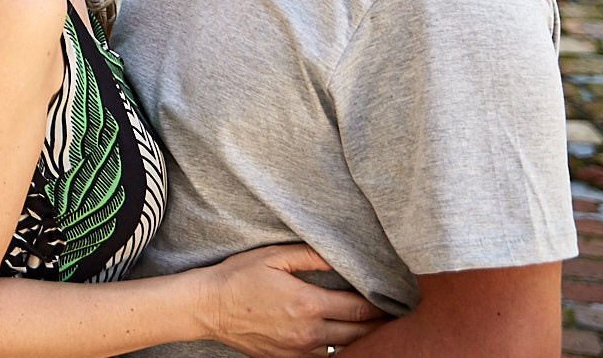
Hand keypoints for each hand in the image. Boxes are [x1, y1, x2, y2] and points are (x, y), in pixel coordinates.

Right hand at [196, 244, 387, 357]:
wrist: (207, 308)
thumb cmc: (238, 277)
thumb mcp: (272, 256)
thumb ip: (310, 255)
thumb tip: (339, 255)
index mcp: (308, 303)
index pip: (360, 308)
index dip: (382, 304)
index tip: (395, 299)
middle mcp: (309, 331)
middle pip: (360, 333)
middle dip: (380, 324)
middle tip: (394, 314)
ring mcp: (299, 349)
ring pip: (346, 350)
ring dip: (362, 339)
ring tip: (373, 327)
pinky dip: (338, 350)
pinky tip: (342, 339)